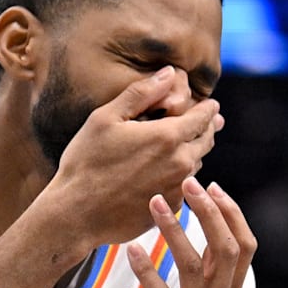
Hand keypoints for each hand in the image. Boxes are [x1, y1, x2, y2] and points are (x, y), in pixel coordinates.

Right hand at [46, 67, 225, 246]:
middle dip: (208, 128)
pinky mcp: (170, 208)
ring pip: (196, 164)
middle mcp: (180, 163)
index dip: (208, 108)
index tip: (211, 105)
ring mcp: (177, 188)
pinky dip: (180, 176)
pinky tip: (165, 173)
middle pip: (206, 141)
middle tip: (210, 122)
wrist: (76, 214)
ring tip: (185, 145)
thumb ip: (141, 93)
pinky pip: (184, 187)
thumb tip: (169, 73)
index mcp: (168, 136)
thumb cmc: (86, 162)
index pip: (203, 117)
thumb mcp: (105, 118)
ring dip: (194, 152)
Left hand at [128, 178, 254, 287]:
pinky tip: (132, 251)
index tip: (213, 186)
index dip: (232, 213)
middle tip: (188, 182)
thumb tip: (207, 236)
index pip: (245, 246)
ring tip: (153, 203)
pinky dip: (147, 270)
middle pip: (225, 248)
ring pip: (194, 265)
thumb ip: (210, 277)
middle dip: (209, 211)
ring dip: (174, 230)